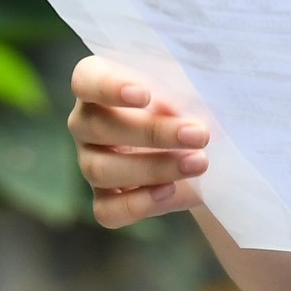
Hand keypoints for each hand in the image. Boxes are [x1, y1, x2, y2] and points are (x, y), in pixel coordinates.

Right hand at [67, 56, 211, 228]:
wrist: (204, 141)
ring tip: (199, 163)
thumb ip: (182, 86)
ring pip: (100, 170)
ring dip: (154, 169)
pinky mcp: (104, 198)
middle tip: (199, 134)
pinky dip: (138, 204)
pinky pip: (106, 210)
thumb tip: (176, 110)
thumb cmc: (192, 96)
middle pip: (97, 128)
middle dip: (153, 133)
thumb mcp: (191, 82)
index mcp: (100, 81)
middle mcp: (86, 122)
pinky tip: (170, 191)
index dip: (108, 88)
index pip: (86, 81)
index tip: (144, 95)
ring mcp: (90, 161)